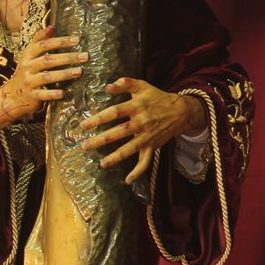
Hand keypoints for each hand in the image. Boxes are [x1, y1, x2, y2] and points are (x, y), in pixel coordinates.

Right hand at [0, 28, 83, 138]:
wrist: (13, 95)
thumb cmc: (27, 71)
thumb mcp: (29, 55)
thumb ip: (39, 40)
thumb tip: (51, 27)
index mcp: (28, 55)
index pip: (43, 45)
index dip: (60, 41)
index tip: (77, 40)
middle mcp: (27, 67)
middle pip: (48, 60)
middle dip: (68, 57)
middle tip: (85, 56)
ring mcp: (28, 82)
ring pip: (47, 77)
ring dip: (64, 74)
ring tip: (79, 72)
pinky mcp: (31, 95)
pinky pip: (42, 94)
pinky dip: (52, 93)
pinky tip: (63, 93)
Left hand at [79, 78, 203, 184]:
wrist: (181, 111)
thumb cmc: (158, 97)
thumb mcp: (143, 86)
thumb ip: (126, 83)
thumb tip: (107, 86)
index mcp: (137, 107)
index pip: (115, 112)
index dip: (99, 118)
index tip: (84, 125)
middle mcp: (141, 122)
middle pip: (118, 132)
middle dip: (101, 140)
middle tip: (85, 146)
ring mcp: (147, 136)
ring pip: (130, 149)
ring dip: (115, 158)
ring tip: (102, 164)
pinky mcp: (152, 146)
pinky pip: (146, 161)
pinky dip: (138, 172)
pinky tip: (127, 181)